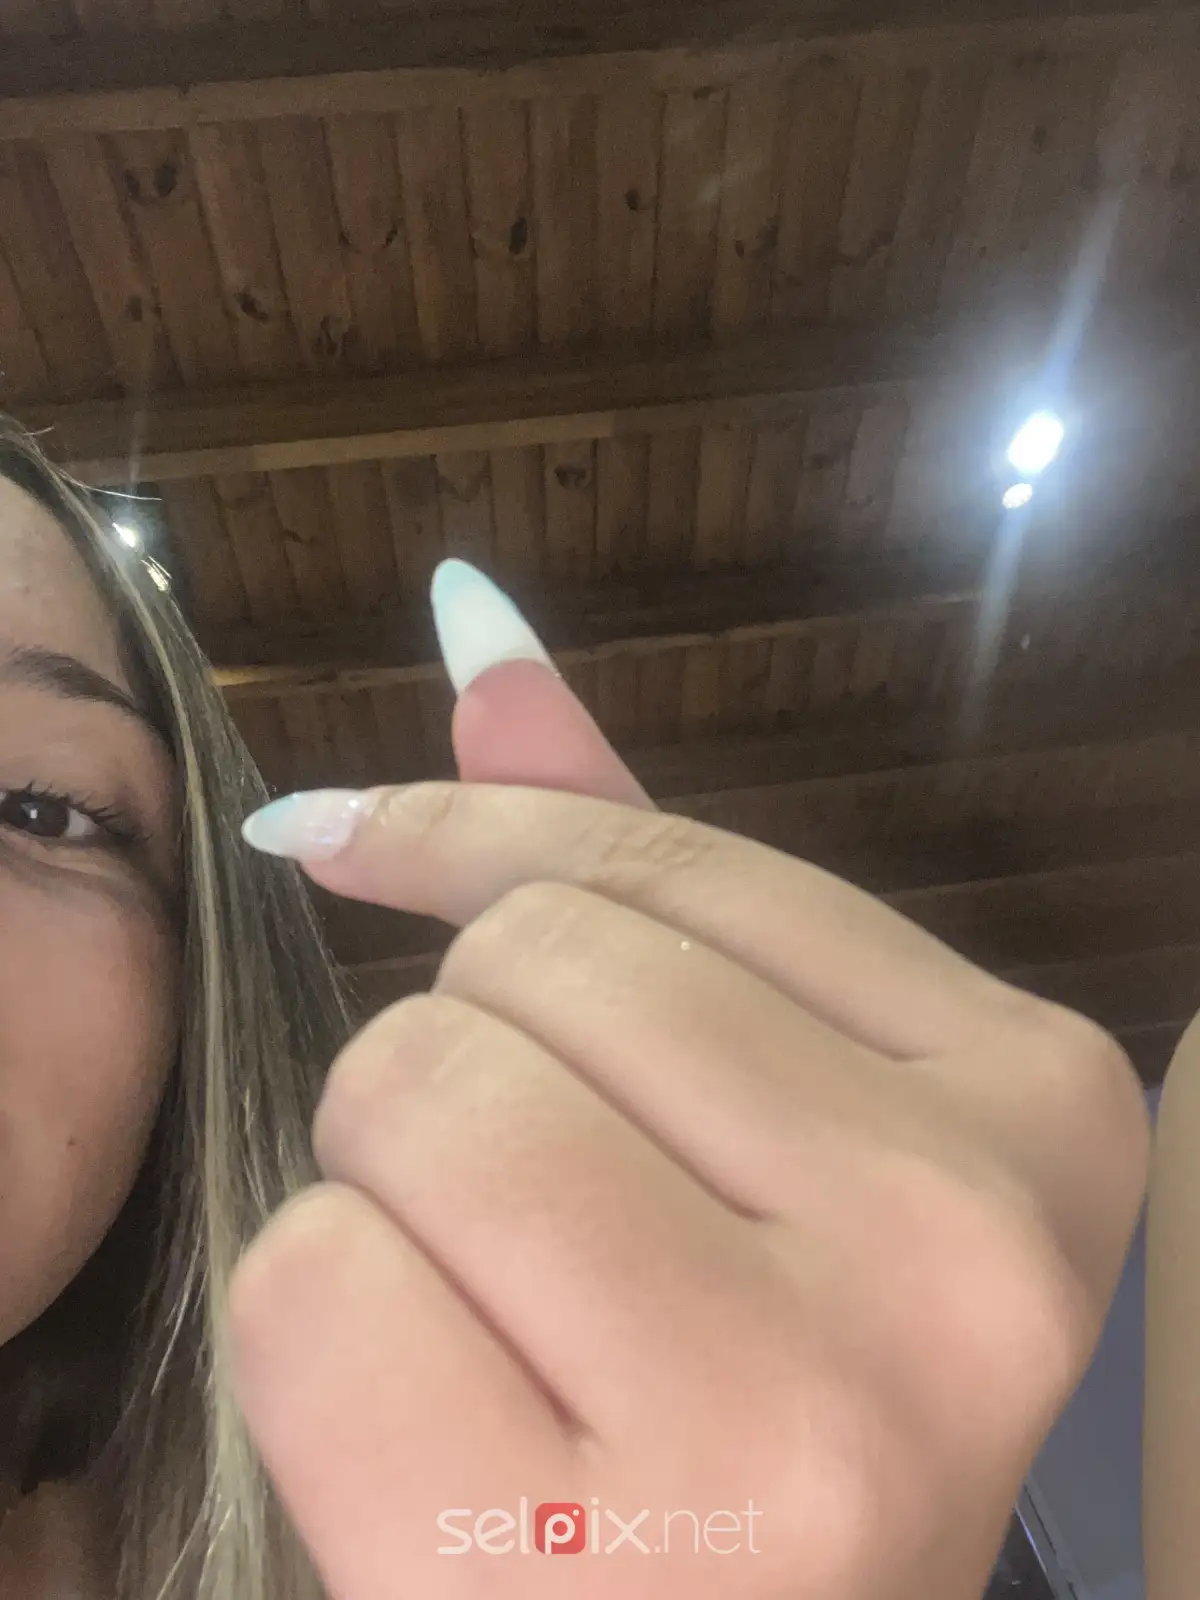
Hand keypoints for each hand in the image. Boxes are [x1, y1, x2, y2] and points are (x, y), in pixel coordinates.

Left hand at [229, 771, 1148, 1599]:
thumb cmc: (758, 1405)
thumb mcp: (775, 1140)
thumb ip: (644, 881)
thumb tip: (473, 619)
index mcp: (1040, 1109)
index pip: (665, 865)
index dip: (474, 829)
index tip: (350, 831)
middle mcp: (960, 1245)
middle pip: (526, 961)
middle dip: (467, 1070)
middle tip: (549, 1239)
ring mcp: (791, 1403)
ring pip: (414, 1087)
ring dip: (391, 1195)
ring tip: (507, 1333)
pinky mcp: (587, 1562)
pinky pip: (314, 1281)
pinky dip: (323, 1342)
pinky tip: (443, 1446)